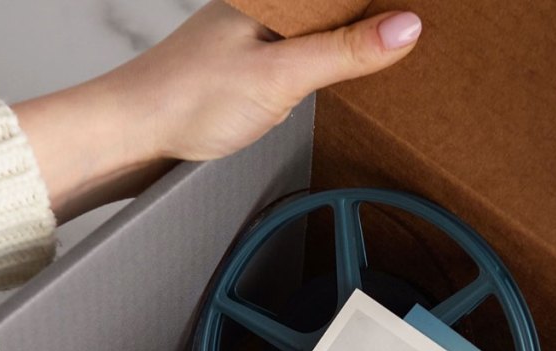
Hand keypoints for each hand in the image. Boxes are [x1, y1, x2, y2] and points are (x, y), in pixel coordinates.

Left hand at [15, 1, 421, 220]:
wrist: (130, 134)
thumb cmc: (188, 99)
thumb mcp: (282, 74)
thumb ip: (344, 52)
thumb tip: (406, 27)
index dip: (385, 6)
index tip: (425, 18)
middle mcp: (262, 9)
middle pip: (334, 9)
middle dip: (374, 23)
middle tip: (417, 38)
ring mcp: (251, 39)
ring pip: (317, 33)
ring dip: (351, 44)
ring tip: (394, 52)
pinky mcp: (243, 70)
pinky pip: (298, 58)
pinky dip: (325, 68)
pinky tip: (338, 82)